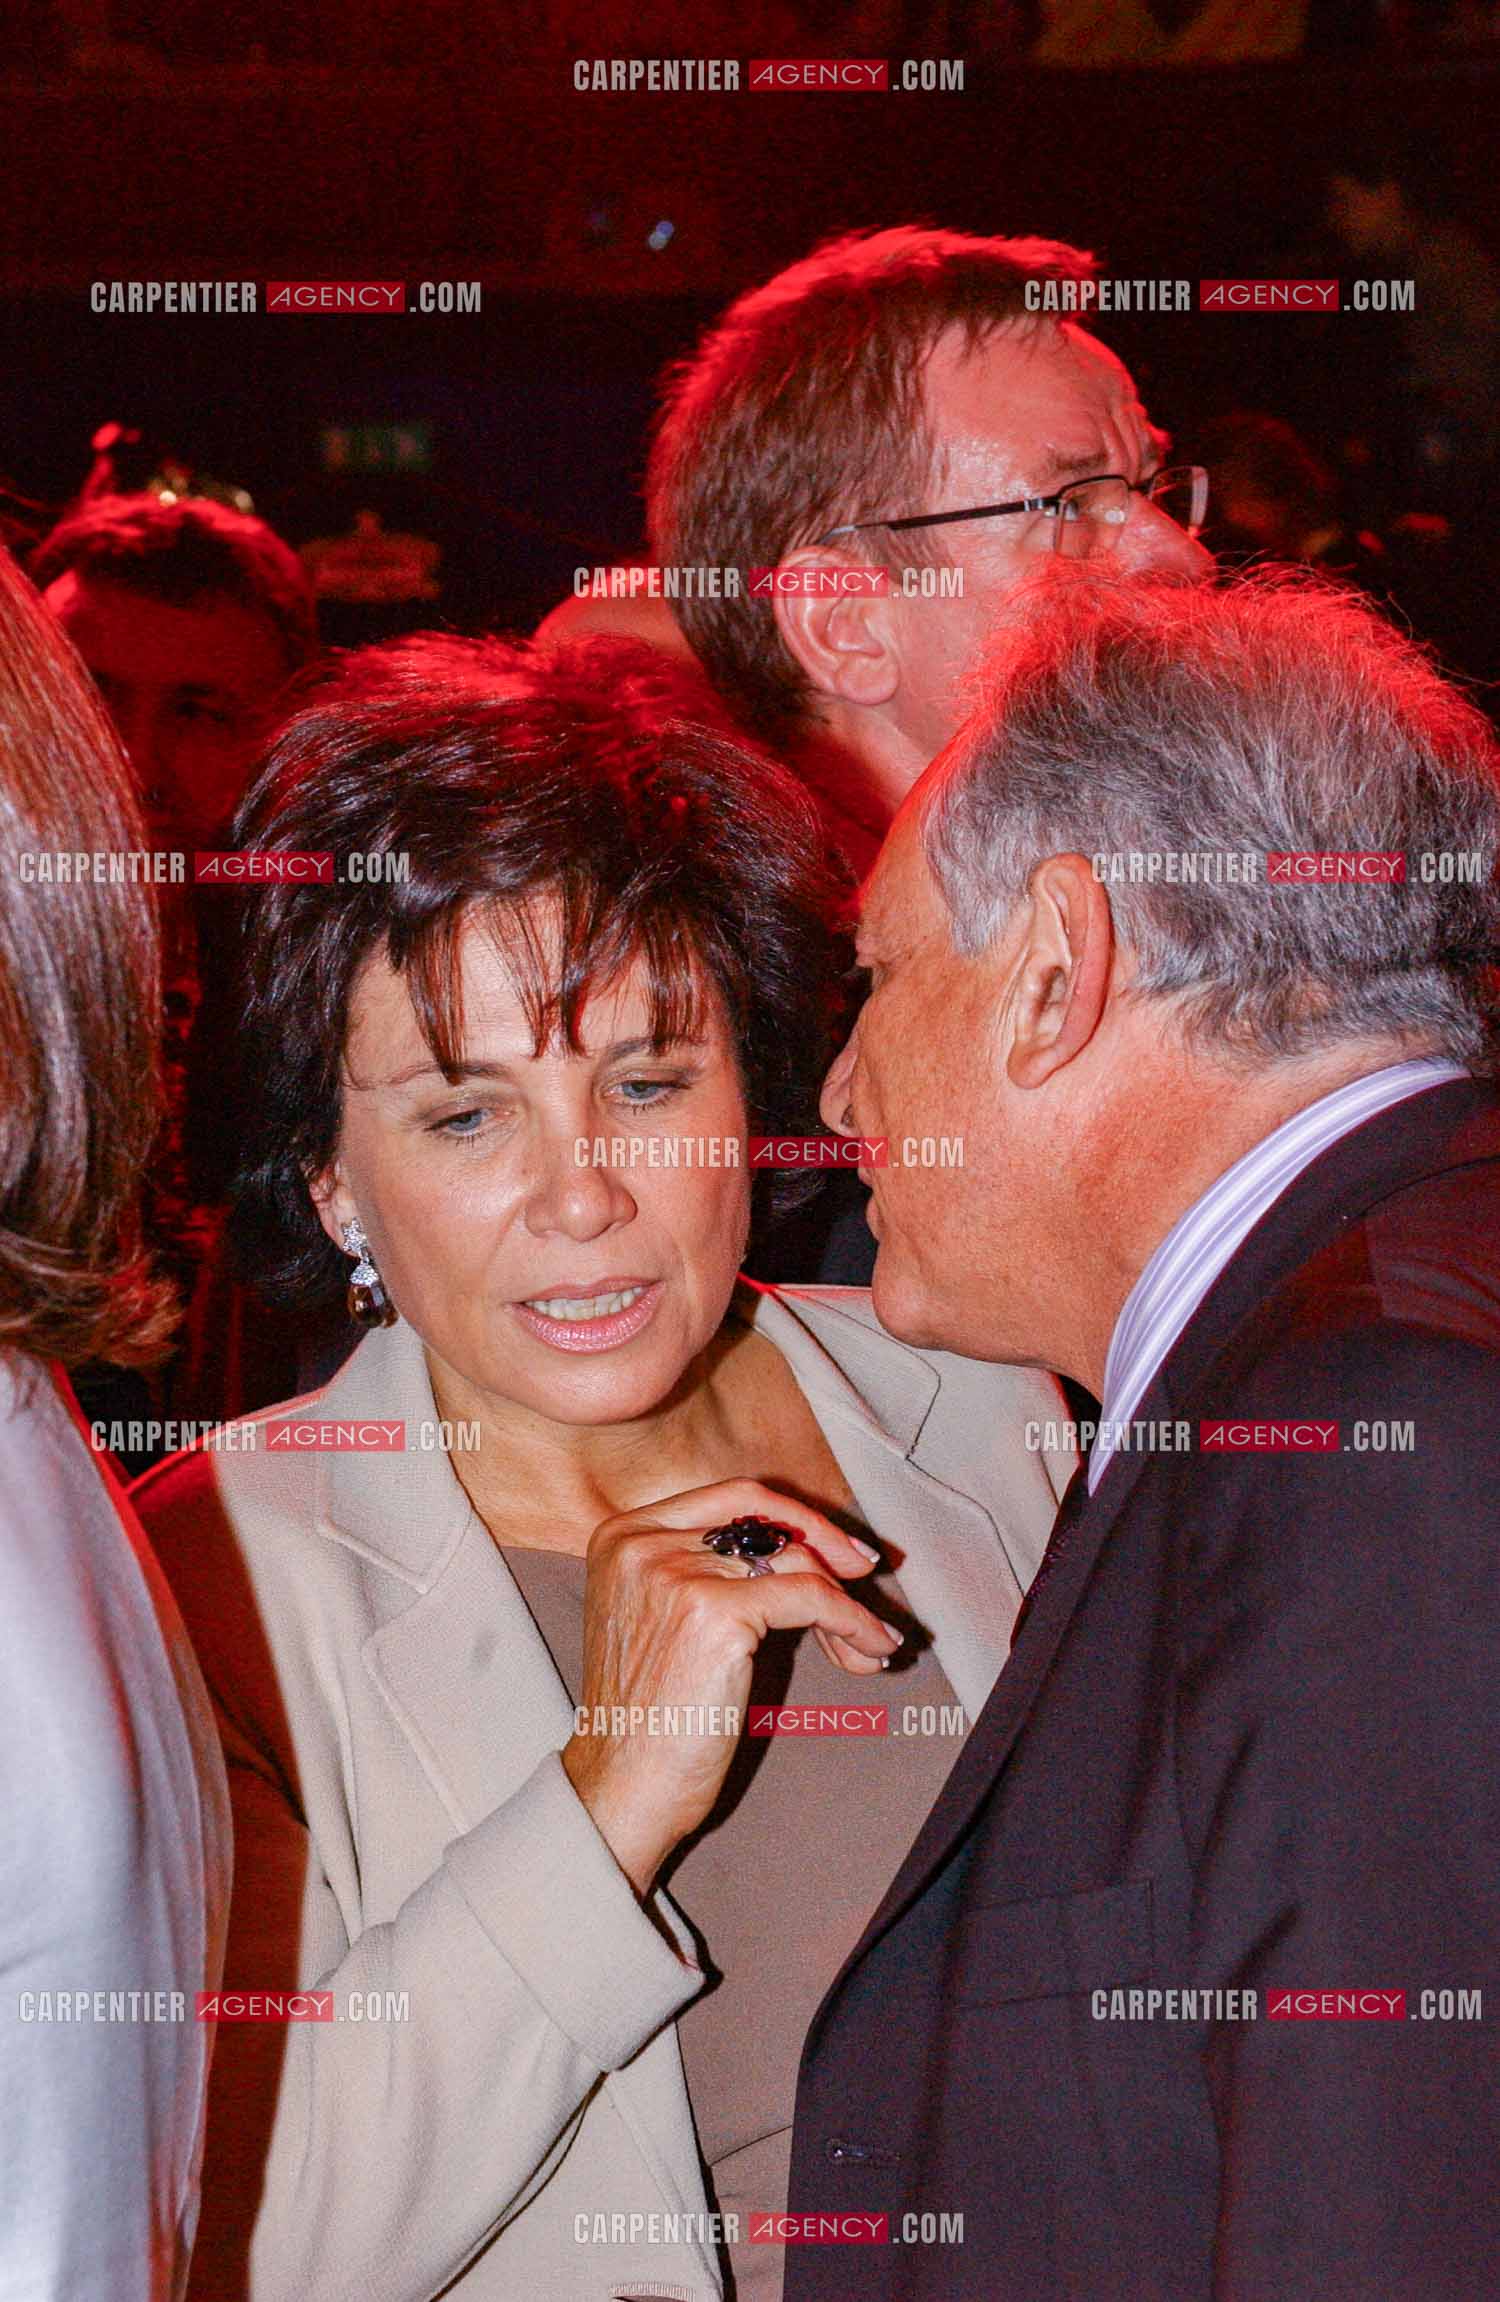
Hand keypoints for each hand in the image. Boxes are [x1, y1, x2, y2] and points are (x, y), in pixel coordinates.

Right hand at [561, 1478, 898, 1894]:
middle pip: (764, 1521)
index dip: (791, 1516)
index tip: (834, 1546)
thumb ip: (706, 1572)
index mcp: (623, 1536)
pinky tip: (870, 1649)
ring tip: (866, 1643)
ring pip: (794, 1561)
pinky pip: (811, 1599)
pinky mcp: (715, 1613)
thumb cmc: (648, 1718)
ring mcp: (676, 1575)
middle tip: (864, 1575)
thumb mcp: (660, 1617)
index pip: (728, 1498)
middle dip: (826, 1542)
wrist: (622, 1785)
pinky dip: (851, 1621)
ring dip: (844, 1603)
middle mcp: (643, 1544)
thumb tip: (798, 1552)